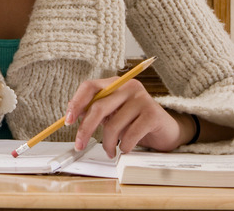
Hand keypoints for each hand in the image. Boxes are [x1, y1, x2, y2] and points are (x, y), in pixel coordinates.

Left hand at [66, 78, 193, 157]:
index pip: (89, 86)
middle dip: (86, 129)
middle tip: (78, 144)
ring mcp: (142, 99)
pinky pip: (130, 134)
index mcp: (114, 83)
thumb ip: (95, 111)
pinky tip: (125, 149)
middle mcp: (128, 87)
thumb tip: (73, 115)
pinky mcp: (153, 114)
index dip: (76, 103)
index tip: (67, 120)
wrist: (166, 130)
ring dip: (108, 143)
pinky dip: (125, 146)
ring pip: (113, 125)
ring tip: (110, 150)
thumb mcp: (112, 113)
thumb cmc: (134, 121)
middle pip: (99, 107)